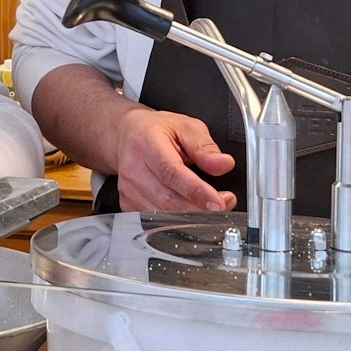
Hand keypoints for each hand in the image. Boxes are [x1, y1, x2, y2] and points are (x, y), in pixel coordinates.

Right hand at [110, 107, 236, 211]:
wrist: (126, 135)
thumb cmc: (157, 131)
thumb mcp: (186, 127)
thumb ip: (205, 147)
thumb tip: (224, 164)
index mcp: (147, 144)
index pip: (171, 172)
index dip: (196, 191)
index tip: (218, 202)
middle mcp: (134, 169)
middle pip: (167, 200)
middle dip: (200, 208)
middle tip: (224, 202)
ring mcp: (128, 190)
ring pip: (162, 215)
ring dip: (191, 217)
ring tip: (211, 205)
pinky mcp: (128, 204)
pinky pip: (155, 222)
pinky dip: (177, 222)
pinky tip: (191, 211)